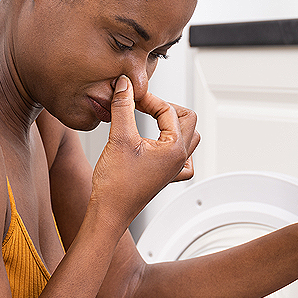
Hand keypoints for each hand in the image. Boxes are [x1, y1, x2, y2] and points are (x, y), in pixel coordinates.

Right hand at [90, 76, 200, 226]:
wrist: (109, 212)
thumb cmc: (115, 185)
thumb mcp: (119, 137)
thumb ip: (123, 107)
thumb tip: (124, 85)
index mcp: (175, 149)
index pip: (168, 110)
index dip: (148, 99)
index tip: (130, 96)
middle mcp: (179, 159)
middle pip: (188, 120)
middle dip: (165, 107)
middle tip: (143, 105)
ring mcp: (174, 169)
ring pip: (188, 137)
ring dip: (172, 124)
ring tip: (150, 119)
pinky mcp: (165, 177)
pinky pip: (182, 158)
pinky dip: (174, 146)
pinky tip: (158, 145)